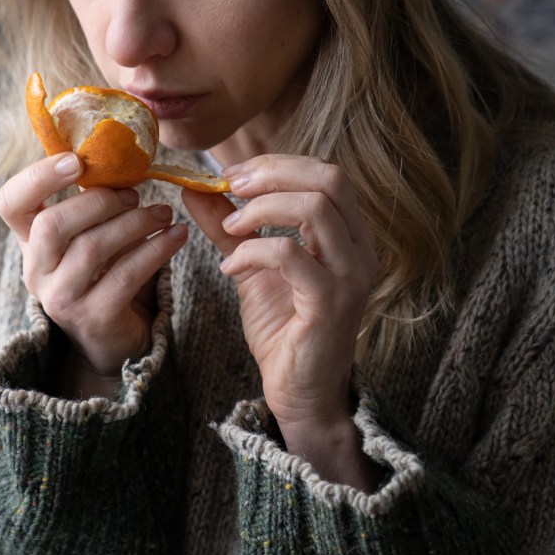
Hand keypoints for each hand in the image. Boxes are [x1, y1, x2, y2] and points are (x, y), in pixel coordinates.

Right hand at [0, 152, 188, 397]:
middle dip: (99, 201)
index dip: (37, 177)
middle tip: (134, 195)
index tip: (76, 161)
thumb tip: (118, 159)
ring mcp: (61, 298)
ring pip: (93, 247)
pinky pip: (126, 275)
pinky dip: (157, 249)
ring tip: (163, 213)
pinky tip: (177, 236)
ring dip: (136, 222)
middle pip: (51, 225)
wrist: (113, 339)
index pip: (10, 203)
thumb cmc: (102, 273)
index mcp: (28, 241)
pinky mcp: (94, 318)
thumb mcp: (87, 236)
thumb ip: (90, 204)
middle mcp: (35, 271)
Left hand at [180, 156, 379, 486]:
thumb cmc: (282, 327)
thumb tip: (195, 187)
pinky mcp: (330, 303)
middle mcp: (359, 250)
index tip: (232, 176)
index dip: (276, 164)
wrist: (298, 390)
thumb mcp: (250, 264)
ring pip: (315, 208)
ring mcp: (350, 276)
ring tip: (230, 229)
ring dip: (262, 208)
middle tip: (230, 188)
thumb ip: (228, 226)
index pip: (326, 173)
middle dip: (272, 174)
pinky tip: (230, 268)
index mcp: (348, 235)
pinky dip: (253, 250)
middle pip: (329, 179)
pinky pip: (290, 254)